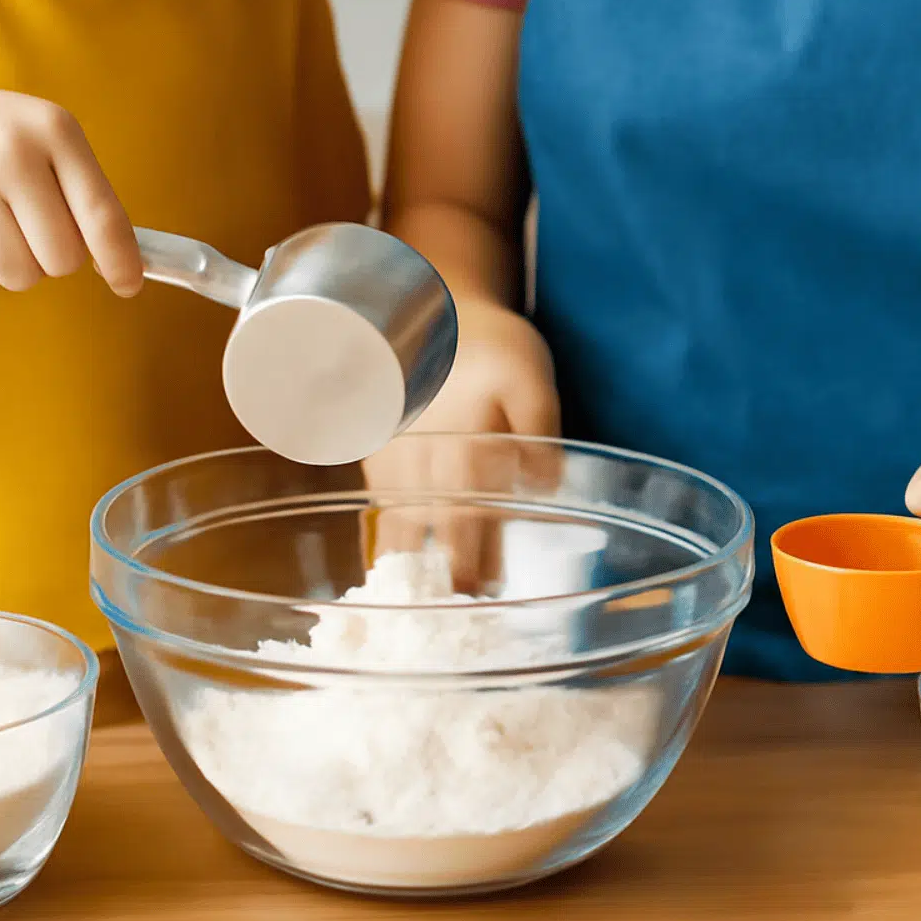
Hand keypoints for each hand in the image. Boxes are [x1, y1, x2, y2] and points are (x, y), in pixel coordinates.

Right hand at [0, 87, 141, 295]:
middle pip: (63, 259)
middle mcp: (10, 152)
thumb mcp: (44, 141)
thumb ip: (86, 196)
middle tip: (32, 228)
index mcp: (53, 129)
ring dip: (16, 267)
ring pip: (20, 276)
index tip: (128, 286)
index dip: (120, 260)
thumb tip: (125, 266)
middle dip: (54, 258)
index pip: (102, 214)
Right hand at [362, 299, 561, 587]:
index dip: (476, 563)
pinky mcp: (378, 455)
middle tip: (457, 611)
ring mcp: (395, 460)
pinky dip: (385, 539)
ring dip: (411, 566)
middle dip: (446, 575)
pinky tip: (395, 566)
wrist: (433, 309)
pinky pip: (378, 508)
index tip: (485, 596)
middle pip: (434, 533)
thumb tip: (543, 488)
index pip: (471, 523)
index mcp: (466, 448)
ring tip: (422, 601)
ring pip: (398, 526)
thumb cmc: (494, 347)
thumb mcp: (531, 376)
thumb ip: (539, 431)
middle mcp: (424, 461)